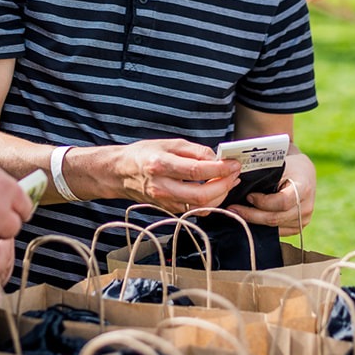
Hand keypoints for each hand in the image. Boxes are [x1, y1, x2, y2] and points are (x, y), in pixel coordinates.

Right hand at [108, 138, 239, 215]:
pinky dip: (210, 202)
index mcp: (161, 165)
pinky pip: (195, 210)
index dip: (220, 169)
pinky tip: (216, 190)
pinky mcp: (169, 209)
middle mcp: (162, 187)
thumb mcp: (168, 143)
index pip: (197, 171)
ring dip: (220, 195)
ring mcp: (165, 202)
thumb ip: (195, 151)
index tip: (234, 164)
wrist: (120, 173)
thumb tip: (217, 158)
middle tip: (235, 174)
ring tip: (229, 181)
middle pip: (201, 195)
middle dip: (224, 185)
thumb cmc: (143, 155)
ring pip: (200, 207)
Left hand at [228, 152, 315, 233]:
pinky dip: (262, 226)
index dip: (263, 202)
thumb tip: (237, 182)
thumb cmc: (287, 166)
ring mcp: (303, 220)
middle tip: (233, 209)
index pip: (282, 202)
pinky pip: (277, 232)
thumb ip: (264, 175)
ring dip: (254, 222)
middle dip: (251, 215)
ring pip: (274, 227)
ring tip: (238, 213)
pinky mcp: (298, 227)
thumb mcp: (278, 164)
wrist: (303, 173)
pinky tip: (250, 219)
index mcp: (304, 188)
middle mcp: (307, 207)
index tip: (248, 196)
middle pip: (275, 218)